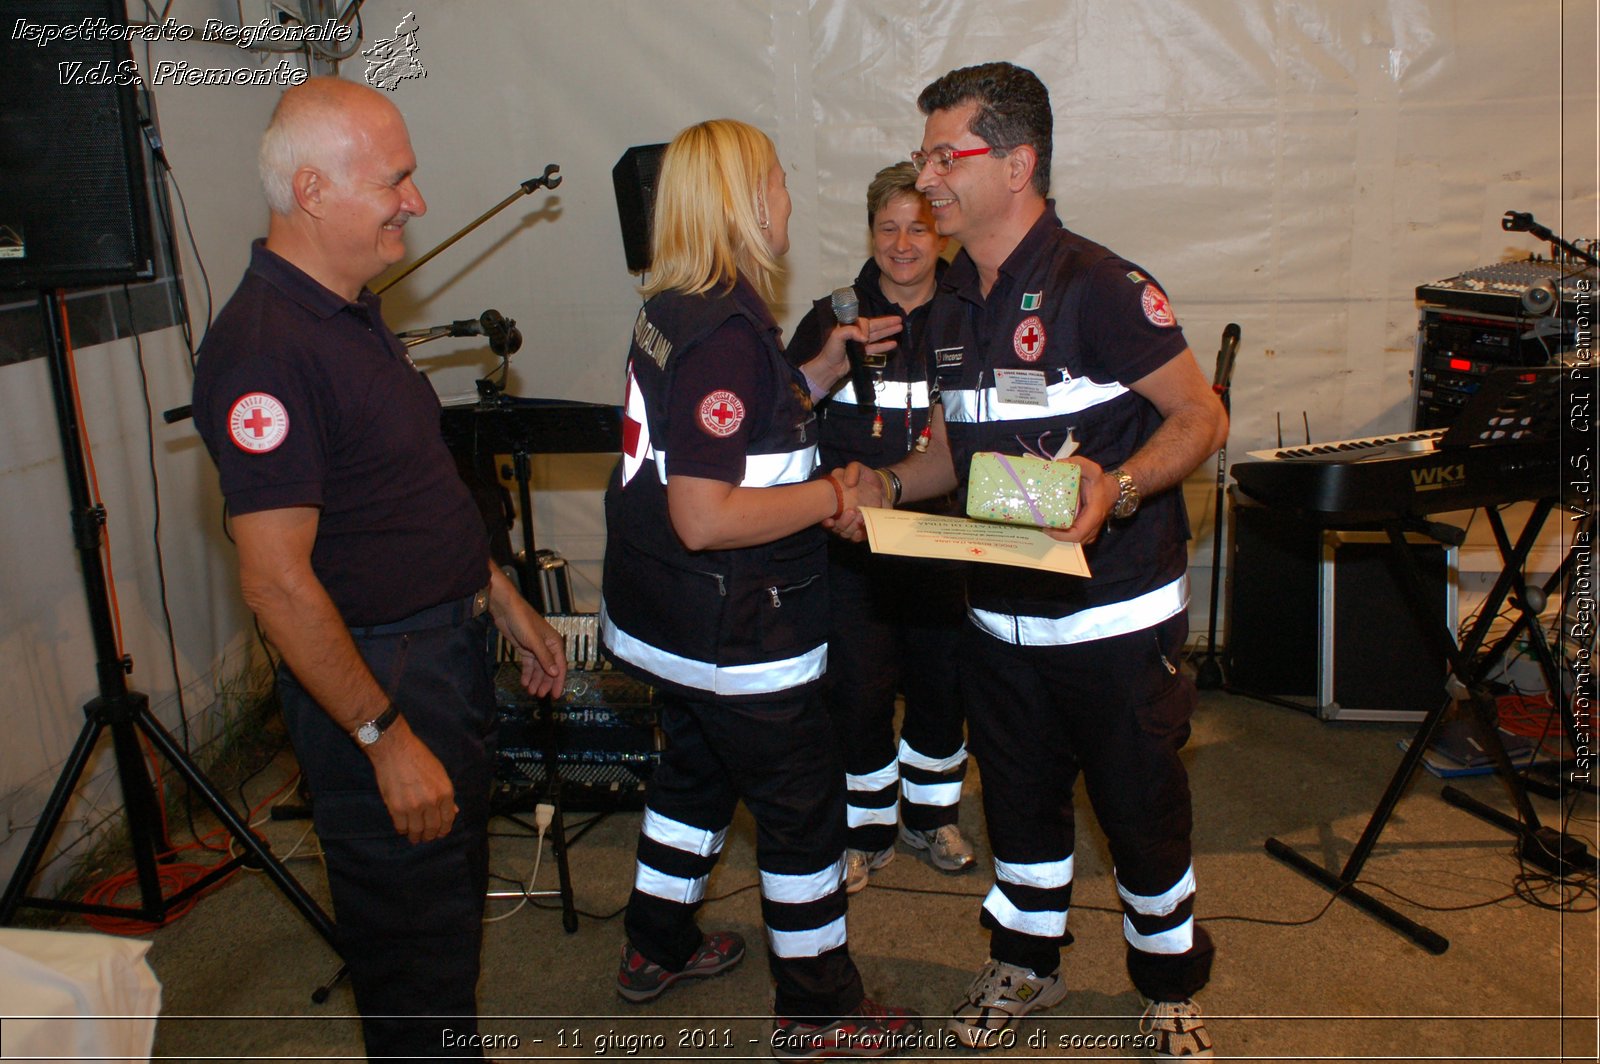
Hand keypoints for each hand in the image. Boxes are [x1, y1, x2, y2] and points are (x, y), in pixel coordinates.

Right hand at [366, 719, 456, 843]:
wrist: (396, 750)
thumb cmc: (419, 757)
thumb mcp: (440, 773)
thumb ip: (446, 795)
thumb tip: (454, 811)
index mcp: (445, 792)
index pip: (448, 819)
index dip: (444, 829)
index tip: (440, 833)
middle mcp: (432, 802)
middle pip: (433, 828)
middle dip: (430, 835)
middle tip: (426, 838)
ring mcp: (414, 807)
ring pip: (417, 830)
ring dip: (416, 836)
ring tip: (414, 837)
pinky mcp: (397, 808)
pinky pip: (401, 827)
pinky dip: (403, 830)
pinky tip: (403, 828)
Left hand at [487, 566, 567, 698]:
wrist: (506, 609)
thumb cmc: (523, 621)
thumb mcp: (534, 641)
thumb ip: (545, 658)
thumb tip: (556, 674)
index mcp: (555, 643)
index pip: (560, 666)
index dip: (558, 682)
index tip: (555, 695)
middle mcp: (548, 647)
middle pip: (549, 670)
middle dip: (545, 683)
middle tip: (538, 695)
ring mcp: (536, 649)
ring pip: (539, 669)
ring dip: (536, 680)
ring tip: (530, 691)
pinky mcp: (525, 649)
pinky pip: (529, 665)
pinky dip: (528, 674)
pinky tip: (524, 682)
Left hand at [807, 315, 904, 391]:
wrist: (829, 368)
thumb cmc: (831, 351)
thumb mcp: (837, 336)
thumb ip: (850, 331)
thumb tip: (865, 337)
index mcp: (850, 326)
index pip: (864, 322)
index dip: (867, 327)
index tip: (864, 338)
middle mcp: (856, 333)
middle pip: (874, 326)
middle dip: (886, 323)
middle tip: (899, 318)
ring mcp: (860, 344)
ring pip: (877, 335)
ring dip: (888, 332)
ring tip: (900, 327)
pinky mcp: (863, 353)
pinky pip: (876, 348)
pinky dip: (884, 345)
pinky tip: (894, 343)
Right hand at [824, 462, 879, 540]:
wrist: (881, 488)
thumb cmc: (865, 479)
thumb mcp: (858, 469)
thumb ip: (852, 471)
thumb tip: (849, 483)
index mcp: (834, 504)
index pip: (825, 517)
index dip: (826, 521)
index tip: (830, 519)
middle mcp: (839, 517)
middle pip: (836, 527)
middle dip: (843, 522)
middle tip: (852, 511)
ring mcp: (850, 525)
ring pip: (846, 533)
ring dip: (851, 527)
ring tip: (861, 517)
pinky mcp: (861, 530)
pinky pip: (857, 537)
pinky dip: (859, 534)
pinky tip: (863, 527)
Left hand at [1043, 456, 1114, 544]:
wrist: (1111, 490)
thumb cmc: (1100, 482)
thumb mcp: (1092, 469)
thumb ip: (1078, 463)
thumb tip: (1059, 463)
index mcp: (1093, 515)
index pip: (1076, 534)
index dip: (1060, 535)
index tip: (1046, 527)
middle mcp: (1093, 527)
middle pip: (1071, 540)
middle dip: (1055, 534)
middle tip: (1041, 523)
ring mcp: (1090, 531)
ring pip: (1072, 540)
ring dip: (1058, 534)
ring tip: (1044, 523)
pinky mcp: (1087, 531)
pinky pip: (1073, 536)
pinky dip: (1062, 533)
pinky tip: (1052, 523)